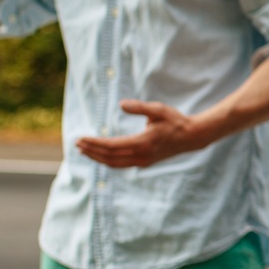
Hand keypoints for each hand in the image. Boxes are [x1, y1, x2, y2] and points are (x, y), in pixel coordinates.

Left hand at [75, 100, 208, 168]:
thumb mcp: (158, 109)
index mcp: (142, 143)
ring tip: (84, 151)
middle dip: (91, 151)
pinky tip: (100, 155)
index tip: (81, 139)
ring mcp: (143, 161)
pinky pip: (121, 164)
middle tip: (77, 144)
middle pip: (109, 157)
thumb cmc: (175, 121)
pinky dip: (107, 160)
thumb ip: (139, 107)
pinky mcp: (144, 162)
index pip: (110, 146)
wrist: (192, 137)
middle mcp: (141, 156)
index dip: (94, 143)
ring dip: (97, 158)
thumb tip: (121, 104)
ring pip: (114, 163)